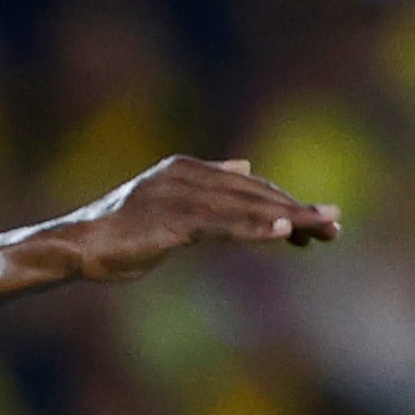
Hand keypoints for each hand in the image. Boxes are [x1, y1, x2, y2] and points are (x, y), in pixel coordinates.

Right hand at [38, 157, 339, 281]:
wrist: (78, 248)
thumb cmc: (121, 233)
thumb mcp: (171, 204)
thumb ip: (209, 186)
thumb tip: (245, 166)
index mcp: (189, 169)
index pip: (249, 187)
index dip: (285, 204)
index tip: (319, 224)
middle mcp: (187, 174)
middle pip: (255, 192)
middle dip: (298, 209)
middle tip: (337, 225)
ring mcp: (179, 195)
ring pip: (245, 206)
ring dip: (288, 218)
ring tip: (324, 230)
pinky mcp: (171, 220)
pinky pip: (222, 225)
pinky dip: (255, 227)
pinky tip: (284, 233)